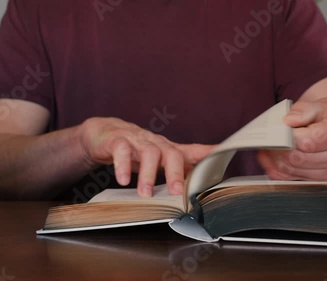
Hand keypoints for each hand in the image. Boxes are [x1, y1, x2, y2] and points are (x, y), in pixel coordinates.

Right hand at [79, 117, 215, 196]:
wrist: (104, 133)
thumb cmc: (135, 149)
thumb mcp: (157, 159)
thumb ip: (176, 168)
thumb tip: (200, 181)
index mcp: (166, 149)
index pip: (190, 151)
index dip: (206, 153)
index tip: (222, 155)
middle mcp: (155, 143)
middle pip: (170, 153)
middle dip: (175, 173)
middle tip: (176, 192)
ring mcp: (136, 140)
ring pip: (148, 152)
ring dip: (148, 174)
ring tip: (145, 193)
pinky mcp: (117, 140)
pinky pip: (121, 150)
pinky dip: (122, 165)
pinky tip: (122, 180)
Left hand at [257, 98, 326, 180]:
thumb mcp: (321, 105)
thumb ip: (302, 111)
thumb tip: (287, 121)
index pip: (306, 142)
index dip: (285, 138)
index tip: (275, 131)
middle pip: (297, 158)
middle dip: (276, 149)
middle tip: (266, 139)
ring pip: (291, 170)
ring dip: (273, 159)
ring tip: (267, 146)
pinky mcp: (321, 179)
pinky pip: (291, 178)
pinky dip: (276, 168)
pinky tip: (270, 157)